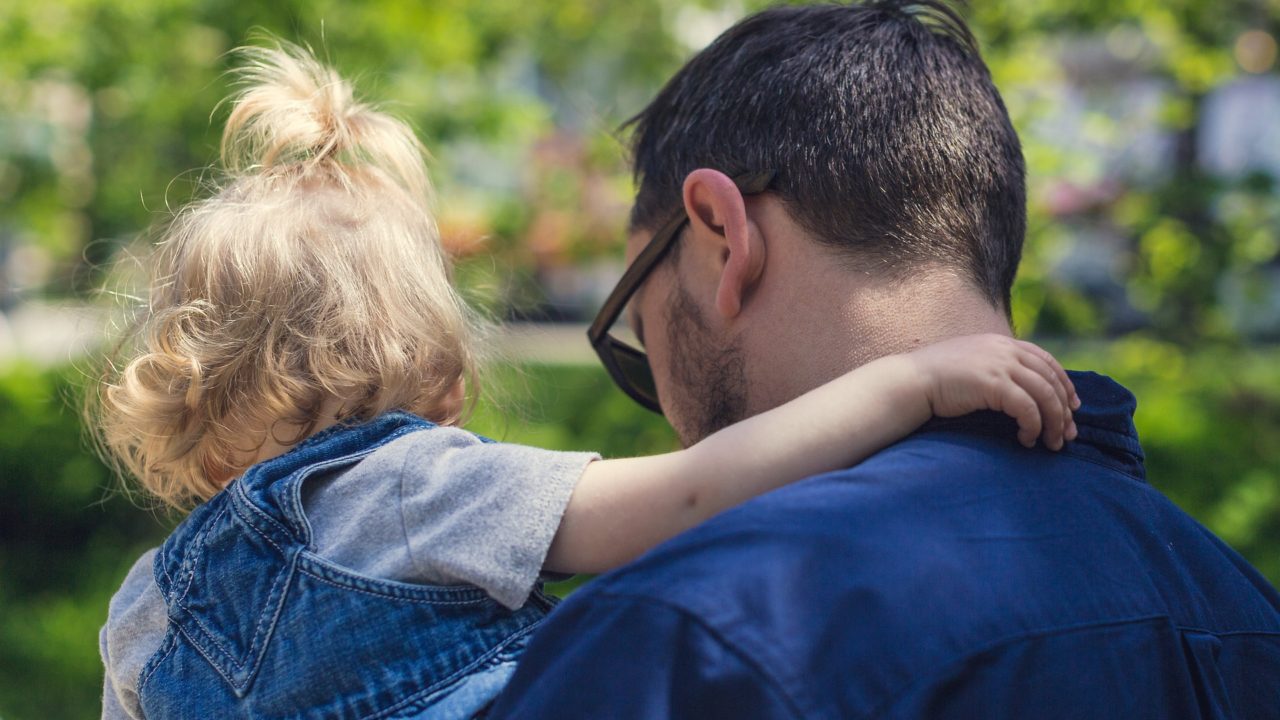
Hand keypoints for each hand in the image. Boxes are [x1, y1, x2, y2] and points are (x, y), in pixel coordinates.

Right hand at [906, 335, 1079, 449]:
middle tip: (1069, 434)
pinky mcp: (993, 384)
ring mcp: (1000, 365)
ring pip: (1045, 395)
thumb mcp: (971, 364)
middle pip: (1051, 379)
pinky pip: (1027, 408)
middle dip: (1065, 410)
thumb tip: (1015, 388)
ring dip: (1054, 422)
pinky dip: (1033, 426)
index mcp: (1002, 343)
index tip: (1072, 406)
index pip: (1046, 361)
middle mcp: (1005, 350)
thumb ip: (994, 367)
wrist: (911, 381)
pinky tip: (1027, 439)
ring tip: (1053, 443)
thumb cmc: (936, 379)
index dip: (1065, 384)